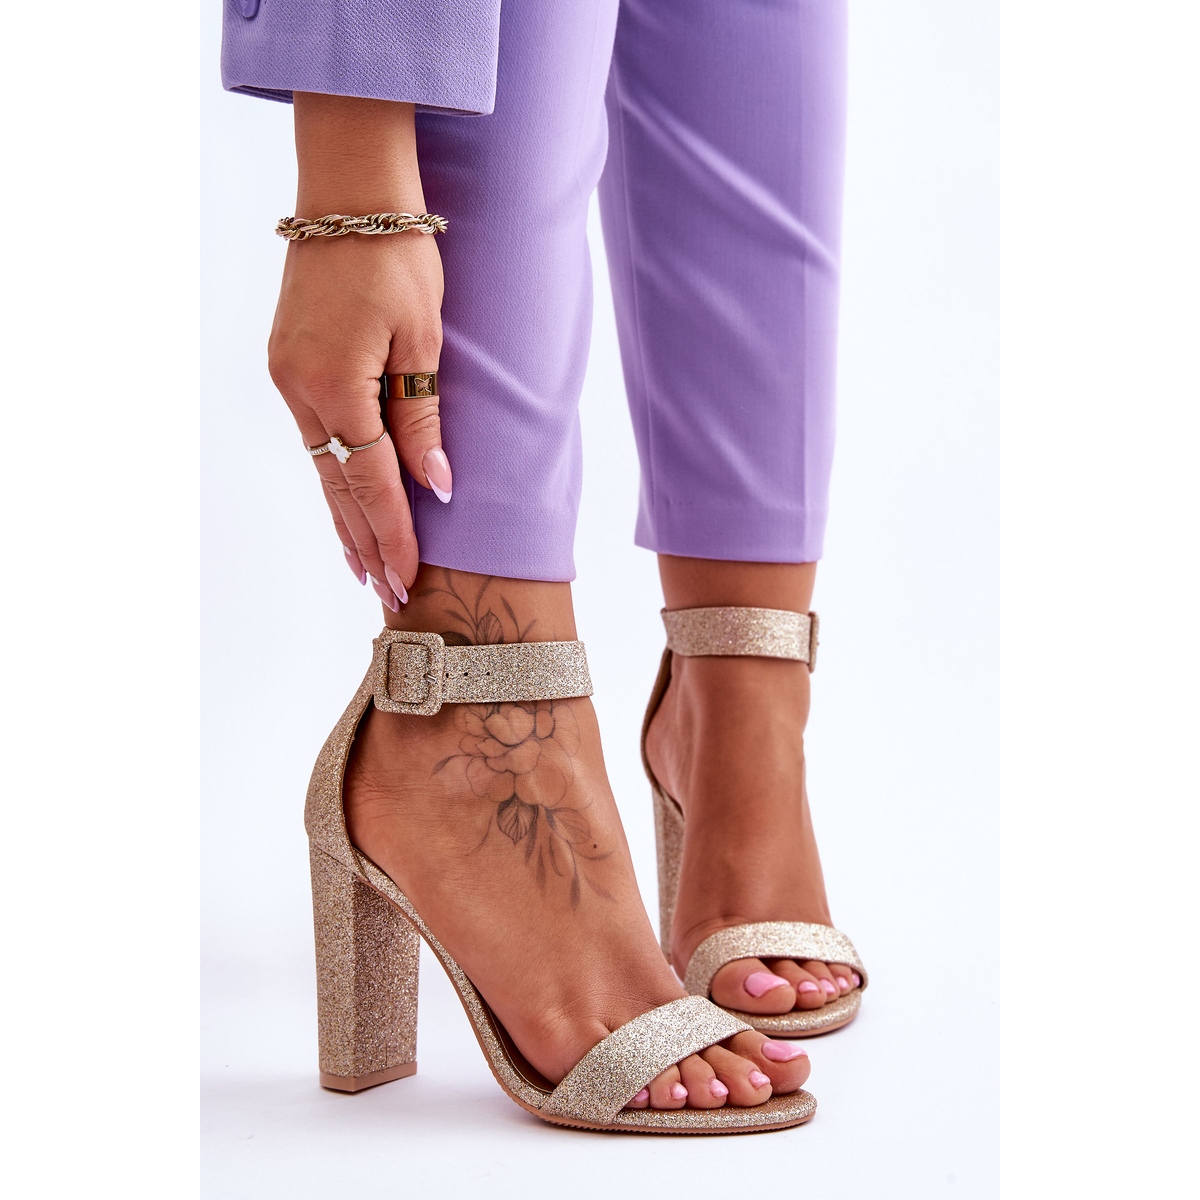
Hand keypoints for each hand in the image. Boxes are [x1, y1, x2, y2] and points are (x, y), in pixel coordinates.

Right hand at [266, 95, 450, 610]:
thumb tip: (436, 485)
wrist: (348, 196)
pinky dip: (335, 477)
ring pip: (322, 467)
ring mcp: (287, 378)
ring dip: (345, 518)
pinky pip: (315, 438)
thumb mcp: (422, 340)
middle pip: (338, 487)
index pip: (371, 482)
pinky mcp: (287, 366)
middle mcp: (300, 390)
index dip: (392, 534)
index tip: (407, 578)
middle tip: (388, 593)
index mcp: (335, 386)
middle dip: (365, 542)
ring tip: (364, 567)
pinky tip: (345, 504)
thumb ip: (421, 418)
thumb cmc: (397, 259)